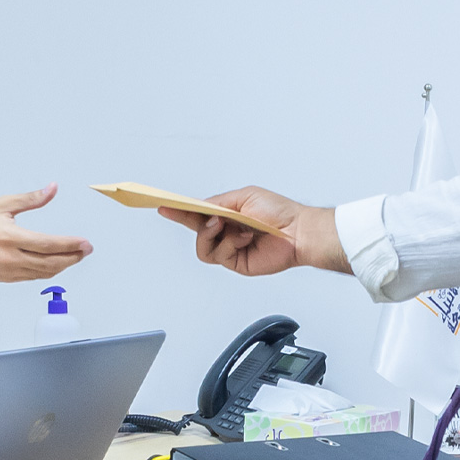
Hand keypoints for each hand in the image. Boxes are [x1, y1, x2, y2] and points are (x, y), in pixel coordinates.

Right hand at [0, 184, 92, 282]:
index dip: (69, 245)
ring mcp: (8, 271)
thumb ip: (29, 199)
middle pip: (49, 262)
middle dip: (72, 257)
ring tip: (76, 256)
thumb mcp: (1, 205)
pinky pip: (34, 277)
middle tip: (86, 250)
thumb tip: (52, 189)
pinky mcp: (7, 279)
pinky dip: (49, 271)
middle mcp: (9, 257)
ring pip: (43, 272)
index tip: (84, 242)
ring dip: (63, 265)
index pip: (47, 244)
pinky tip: (57, 263)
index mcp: (8, 237)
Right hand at [157, 187, 350, 275]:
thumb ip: (218, 202)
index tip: (162, 205)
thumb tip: (198, 206)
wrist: (298, 232)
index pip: (196, 212)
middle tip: (192, 214)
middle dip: (188, 220)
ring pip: (202, 246)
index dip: (179, 210)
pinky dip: (229, 244)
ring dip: (212, 234)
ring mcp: (229, 248)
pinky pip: (218, 255)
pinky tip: (244, 237)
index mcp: (226, 213)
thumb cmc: (278, 212)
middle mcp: (225, 231)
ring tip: (227, 225)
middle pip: (194, 229)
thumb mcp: (244, 197)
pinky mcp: (236, 262)